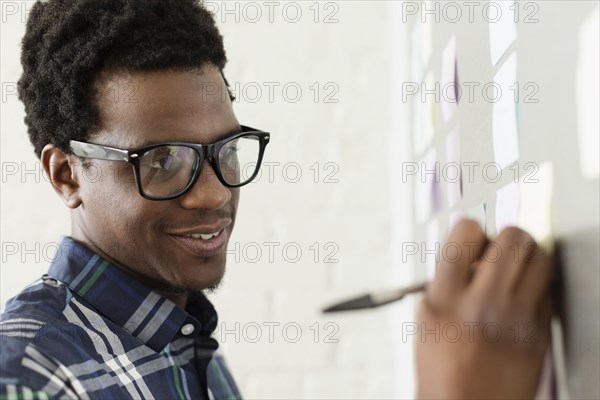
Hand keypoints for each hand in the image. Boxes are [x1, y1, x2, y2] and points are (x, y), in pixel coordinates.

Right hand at [416, 219, 552, 398]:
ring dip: (528, 256)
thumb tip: (470, 249)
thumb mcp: (427, 317)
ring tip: (516, 270)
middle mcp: (480, 304)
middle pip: (512, 237)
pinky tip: (523, 297)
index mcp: (443, 298)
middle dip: (507, 238)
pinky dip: (537, 286)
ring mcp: (513, 318)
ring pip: (540, 256)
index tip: (474, 240)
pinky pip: (548, 288)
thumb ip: (446, 280)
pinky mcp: (538, 333)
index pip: (466, 230)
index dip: (473, 231)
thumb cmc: (443, 369)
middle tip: (502, 251)